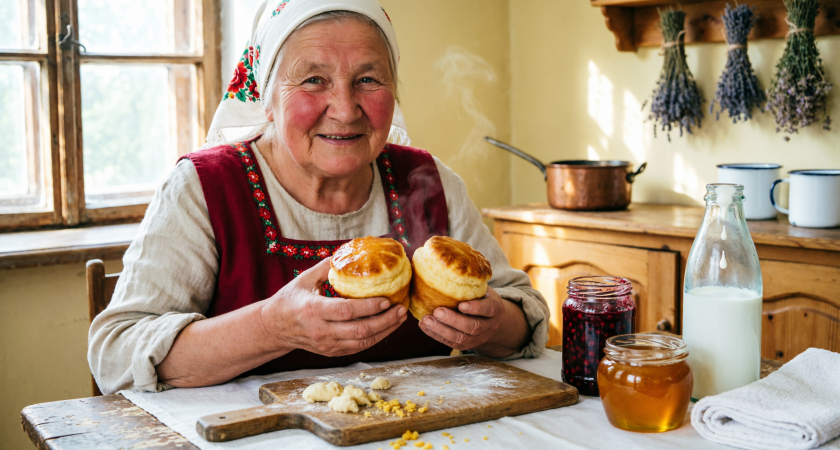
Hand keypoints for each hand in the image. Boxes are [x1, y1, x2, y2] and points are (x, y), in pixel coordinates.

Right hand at [260, 258, 406, 356]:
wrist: (274, 327)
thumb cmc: (290, 300)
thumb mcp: (304, 279)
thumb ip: (327, 267)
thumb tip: (349, 252)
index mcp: (313, 311)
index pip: (345, 311)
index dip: (368, 307)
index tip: (386, 299)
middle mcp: (321, 331)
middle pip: (359, 330)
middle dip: (385, 321)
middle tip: (401, 308)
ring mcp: (327, 345)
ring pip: (362, 342)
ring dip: (385, 331)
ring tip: (400, 317)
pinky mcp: (331, 352)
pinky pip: (358, 348)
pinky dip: (376, 338)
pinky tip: (387, 327)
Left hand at [418, 287, 527, 357]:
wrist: (491, 320)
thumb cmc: (481, 298)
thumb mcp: (483, 289)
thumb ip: (470, 281)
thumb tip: (443, 264)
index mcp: (494, 309)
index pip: (488, 309)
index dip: (475, 308)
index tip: (462, 305)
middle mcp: (488, 326)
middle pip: (472, 326)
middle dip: (453, 320)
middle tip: (437, 311)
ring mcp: (477, 338)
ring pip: (460, 338)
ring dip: (441, 329)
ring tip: (426, 319)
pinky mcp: (466, 345)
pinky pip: (450, 343)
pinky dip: (436, 334)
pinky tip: (424, 325)